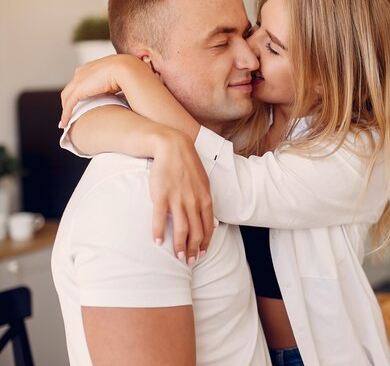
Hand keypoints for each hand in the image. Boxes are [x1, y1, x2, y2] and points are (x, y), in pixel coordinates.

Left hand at [60, 54, 151, 127]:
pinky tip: (65, 123)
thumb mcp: (122, 79)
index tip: (83, 104)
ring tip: (66, 122)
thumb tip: (123, 93)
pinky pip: (69, 103)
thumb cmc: (132, 74)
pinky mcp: (79, 88)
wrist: (129, 70)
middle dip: (70, 101)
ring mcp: (80, 79)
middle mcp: (84, 70)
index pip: (82, 80)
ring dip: (66, 109)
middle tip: (71, 114)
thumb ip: (117, 84)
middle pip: (72, 88)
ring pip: (68, 96)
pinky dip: (66, 114)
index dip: (80, 92)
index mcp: (95, 66)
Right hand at [149, 129, 214, 264]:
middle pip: (195, 232)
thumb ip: (206, 202)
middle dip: (193, 250)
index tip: (201, 254)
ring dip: (179, 246)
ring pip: (181, 229)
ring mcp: (178, 199)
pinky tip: (158, 242)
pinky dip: (159, 232)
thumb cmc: (187, 166)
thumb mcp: (203, 183)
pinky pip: (160, 218)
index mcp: (205, 198)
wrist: (172, 147)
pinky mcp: (161, 195)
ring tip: (177, 257)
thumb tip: (211, 223)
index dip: (204, 243)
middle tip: (188, 262)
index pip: (207, 227)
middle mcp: (193, 201)